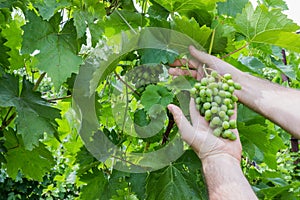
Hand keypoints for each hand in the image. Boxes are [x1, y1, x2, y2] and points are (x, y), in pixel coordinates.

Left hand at [168, 45, 241, 161]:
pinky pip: (231, 112)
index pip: (195, 107)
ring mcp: (220, 123)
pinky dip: (231, 103)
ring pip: (220, 106)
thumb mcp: (187, 132)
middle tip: (209, 81)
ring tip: (221, 83)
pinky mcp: (230, 125)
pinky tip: (232, 93)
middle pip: (208, 104)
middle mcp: (208, 122)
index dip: (195, 96)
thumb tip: (169, 105)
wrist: (220, 158)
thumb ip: (180, 118)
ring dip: (220, 95)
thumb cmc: (201, 147)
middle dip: (209, 93)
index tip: (195, 85)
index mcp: (198, 123)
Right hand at [169, 46, 238, 80]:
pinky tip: (177, 81)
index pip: (189, 59)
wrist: (235, 84)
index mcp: (204, 62)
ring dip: (178, 73)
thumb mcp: (212, 60)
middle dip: (177, 66)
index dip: (180, 58)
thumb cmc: (226, 70)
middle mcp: (201, 70)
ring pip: (187, 75)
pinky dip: (184, 82)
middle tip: (167, 66)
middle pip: (187, 67)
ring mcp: (201, 79)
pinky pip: (191, 84)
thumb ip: (200, 55)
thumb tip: (189, 47)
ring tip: (170, 72)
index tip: (172, 58)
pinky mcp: (202, 87)